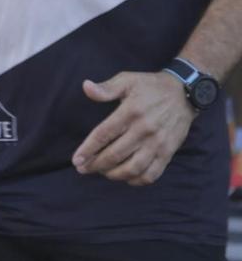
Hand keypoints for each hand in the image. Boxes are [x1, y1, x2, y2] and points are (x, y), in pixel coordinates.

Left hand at [72, 71, 195, 185]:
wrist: (185, 93)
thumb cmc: (151, 86)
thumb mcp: (127, 80)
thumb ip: (106, 88)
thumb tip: (86, 87)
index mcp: (130, 112)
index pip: (104, 134)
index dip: (88, 149)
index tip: (76, 160)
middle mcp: (144, 130)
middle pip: (115, 154)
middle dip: (95, 165)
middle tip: (83, 169)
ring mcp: (158, 143)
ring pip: (133, 168)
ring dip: (114, 174)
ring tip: (102, 172)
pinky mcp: (168, 152)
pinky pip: (152, 173)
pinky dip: (137, 180)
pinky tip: (125, 177)